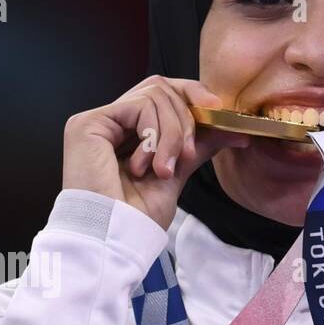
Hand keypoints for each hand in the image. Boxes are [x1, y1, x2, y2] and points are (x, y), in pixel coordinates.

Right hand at [62, 75, 251, 230]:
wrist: (116, 237)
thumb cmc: (138, 217)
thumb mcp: (177, 174)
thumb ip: (197, 146)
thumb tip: (234, 130)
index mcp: (129, 131)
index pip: (164, 94)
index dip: (192, 95)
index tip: (219, 111)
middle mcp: (112, 121)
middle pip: (161, 87)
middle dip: (187, 119)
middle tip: (188, 155)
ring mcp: (99, 121)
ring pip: (154, 95)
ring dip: (172, 135)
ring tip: (163, 169)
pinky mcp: (89, 123)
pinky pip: (138, 107)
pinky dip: (154, 136)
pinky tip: (145, 165)